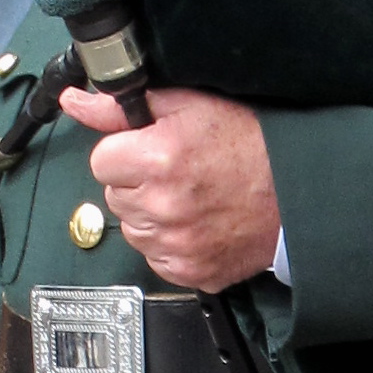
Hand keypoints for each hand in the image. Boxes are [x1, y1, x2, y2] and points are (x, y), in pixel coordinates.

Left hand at [62, 84, 279, 291]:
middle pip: (115, 196)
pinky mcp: (189, 271)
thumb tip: (75, 101)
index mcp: (158, 158)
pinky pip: (155, 258)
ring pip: (132, 229)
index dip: (125, 153)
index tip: (151, 150)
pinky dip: (170, 243)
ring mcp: (176, 245)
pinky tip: (196, 223)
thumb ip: (122, 107)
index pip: (102, 161)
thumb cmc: (250, 144)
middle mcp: (163, 206)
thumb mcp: (188, 106)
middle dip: (137, 183)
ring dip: (151, 215)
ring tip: (189, 198)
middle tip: (177, 173)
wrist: (297, 192)